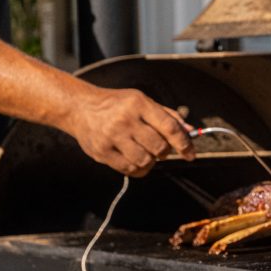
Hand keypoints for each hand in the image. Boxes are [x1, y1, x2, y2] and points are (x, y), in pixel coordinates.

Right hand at [61, 85, 194, 176]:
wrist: (80, 107)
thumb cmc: (116, 105)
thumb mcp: (142, 101)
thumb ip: (167, 116)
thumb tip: (189, 130)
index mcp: (139, 104)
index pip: (169, 127)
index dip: (184, 143)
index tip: (190, 153)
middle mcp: (125, 120)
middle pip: (159, 147)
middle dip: (165, 152)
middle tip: (160, 148)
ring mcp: (112, 136)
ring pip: (145, 161)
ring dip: (151, 160)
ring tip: (145, 151)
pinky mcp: (101, 152)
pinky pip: (129, 169)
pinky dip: (138, 168)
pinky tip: (135, 158)